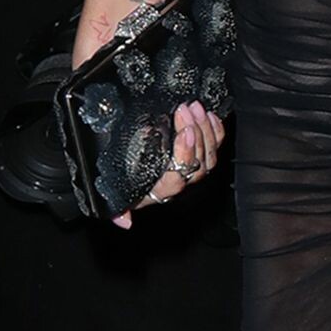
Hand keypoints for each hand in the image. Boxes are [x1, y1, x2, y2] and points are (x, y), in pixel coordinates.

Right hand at [112, 101, 225, 228]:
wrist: (131, 169)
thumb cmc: (123, 179)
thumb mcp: (114, 192)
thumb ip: (116, 209)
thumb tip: (125, 222)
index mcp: (159, 190)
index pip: (178, 178)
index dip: (185, 155)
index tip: (184, 132)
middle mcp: (179, 181)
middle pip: (197, 164)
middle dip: (195, 133)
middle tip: (186, 111)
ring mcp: (192, 168)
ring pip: (208, 155)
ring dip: (204, 128)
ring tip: (195, 108)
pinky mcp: (200, 153)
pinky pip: (215, 145)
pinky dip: (215, 129)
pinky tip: (209, 115)